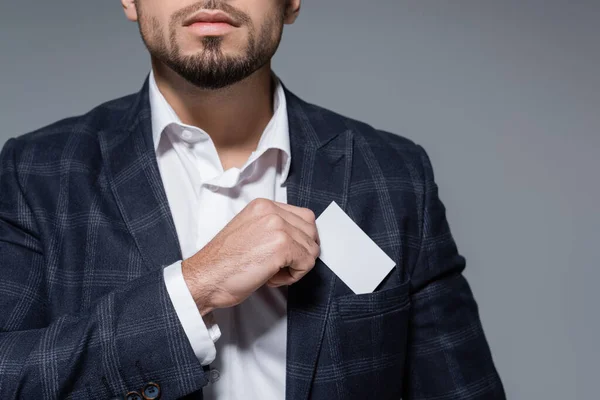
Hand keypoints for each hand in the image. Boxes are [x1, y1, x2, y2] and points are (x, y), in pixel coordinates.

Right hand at [181, 198, 319, 315]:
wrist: (206, 277)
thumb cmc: (223, 263)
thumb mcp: (249, 231)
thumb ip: (273, 227)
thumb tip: (299, 238)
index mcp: (263, 205)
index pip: (304, 217)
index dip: (300, 239)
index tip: (287, 254)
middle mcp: (272, 211)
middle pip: (311, 231)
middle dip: (300, 253)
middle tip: (279, 265)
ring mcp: (278, 227)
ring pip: (311, 249)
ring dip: (296, 266)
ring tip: (271, 271)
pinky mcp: (282, 246)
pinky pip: (307, 263)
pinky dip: (293, 276)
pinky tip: (271, 277)